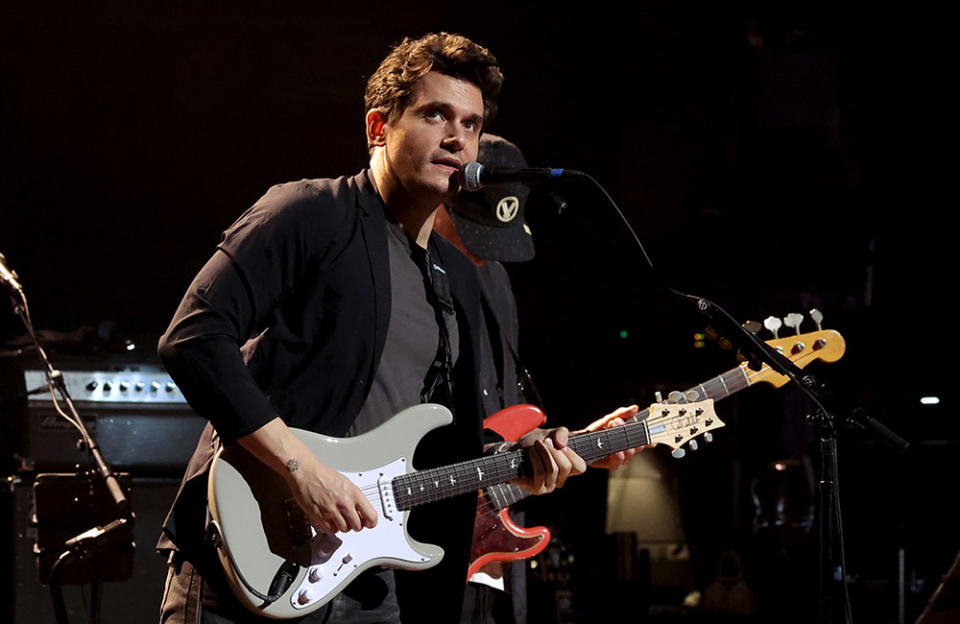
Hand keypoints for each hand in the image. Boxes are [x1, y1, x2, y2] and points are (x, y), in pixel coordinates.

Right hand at [238, 418, 377, 534]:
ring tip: (339, 518)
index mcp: (354, 493)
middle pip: (358, 526)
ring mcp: (332, 510)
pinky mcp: (320, 516)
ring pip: (344, 529)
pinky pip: (331, 530)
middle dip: (356, 525)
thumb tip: (362, 511)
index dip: (371, 522)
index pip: (371, 516)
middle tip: (351, 520)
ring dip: (343, 526)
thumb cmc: (323, 475)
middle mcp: (344, 503)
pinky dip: (332, 528)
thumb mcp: (346, 483)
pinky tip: (330, 520)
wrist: (306, 472)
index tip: (369, 523)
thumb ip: (355, 498)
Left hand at [512, 427, 586, 494]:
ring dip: (543, 452)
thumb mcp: (551, 433)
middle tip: (543, 441)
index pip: (580, 467)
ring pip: (552, 469)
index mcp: (568, 470)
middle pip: (565, 467)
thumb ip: (562, 433)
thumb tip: (561, 444)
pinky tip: (531, 452)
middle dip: (553, 450)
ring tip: (536, 444)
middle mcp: (560, 480)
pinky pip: (540, 473)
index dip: (572, 454)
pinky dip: (536, 459)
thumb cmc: (536, 443)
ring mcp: (549, 486)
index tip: (560, 444)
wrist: (516, 449)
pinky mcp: (537, 489)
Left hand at [576, 404, 648, 470]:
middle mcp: (626, 449)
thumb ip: (621, 414)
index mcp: (629, 438)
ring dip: (624, 444)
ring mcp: (620, 457)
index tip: (646, 428)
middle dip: (630, 434)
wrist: (580, 441)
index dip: (648, 435)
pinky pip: (618, 462)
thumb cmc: (596, 432)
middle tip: (618, 422)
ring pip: (629, 454)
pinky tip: (616, 451)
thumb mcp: (608, 420)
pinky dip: (618, 457)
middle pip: (638, 446)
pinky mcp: (610, 464)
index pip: (644, 439)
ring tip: (614, 431)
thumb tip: (634, 408)